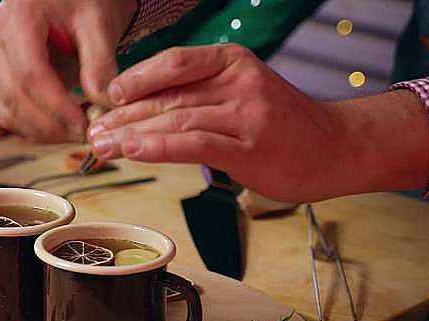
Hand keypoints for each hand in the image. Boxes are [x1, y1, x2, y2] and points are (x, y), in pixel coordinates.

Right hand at [0, 0, 136, 141]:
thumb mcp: (99, 22)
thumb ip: (100, 62)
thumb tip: (103, 104)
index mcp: (17, 16)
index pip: (30, 74)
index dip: (55, 106)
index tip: (82, 126)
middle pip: (12, 95)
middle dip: (48, 125)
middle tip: (83, 136)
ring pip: (6, 107)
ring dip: (39, 130)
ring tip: (75, 133)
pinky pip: (8, 108)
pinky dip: (32, 125)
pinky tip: (61, 128)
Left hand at [88, 44, 428, 201]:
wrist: (335, 147)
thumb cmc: (281, 126)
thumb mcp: (241, 94)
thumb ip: (199, 97)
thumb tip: (145, 112)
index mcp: (232, 61)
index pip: (172, 64)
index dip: (134, 80)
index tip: (107, 98)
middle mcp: (238, 81)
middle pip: (167, 96)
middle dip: (123, 115)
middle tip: (94, 132)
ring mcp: (245, 113)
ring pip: (175, 119)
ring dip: (131, 134)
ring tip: (103, 146)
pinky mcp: (249, 146)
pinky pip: (194, 144)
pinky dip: (158, 147)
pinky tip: (133, 151)